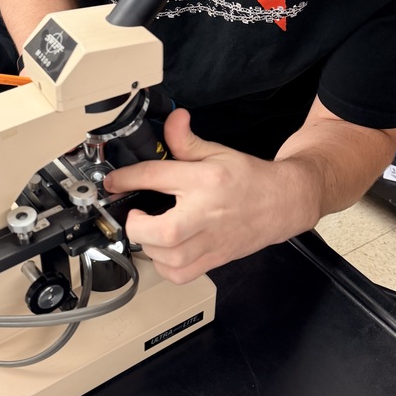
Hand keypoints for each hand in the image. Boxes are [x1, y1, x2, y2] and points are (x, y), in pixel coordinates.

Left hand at [103, 109, 316, 282]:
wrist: (283, 203)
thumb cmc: (250, 179)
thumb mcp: (217, 152)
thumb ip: (186, 141)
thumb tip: (172, 120)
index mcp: (205, 181)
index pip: (155, 177)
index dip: (125, 178)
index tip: (113, 182)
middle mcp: (207, 214)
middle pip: (162, 231)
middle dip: (137, 224)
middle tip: (135, 213)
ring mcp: (211, 241)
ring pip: (169, 258)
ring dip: (149, 245)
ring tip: (148, 230)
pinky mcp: (214, 259)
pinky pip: (179, 274)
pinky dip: (164, 266)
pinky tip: (164, 250)